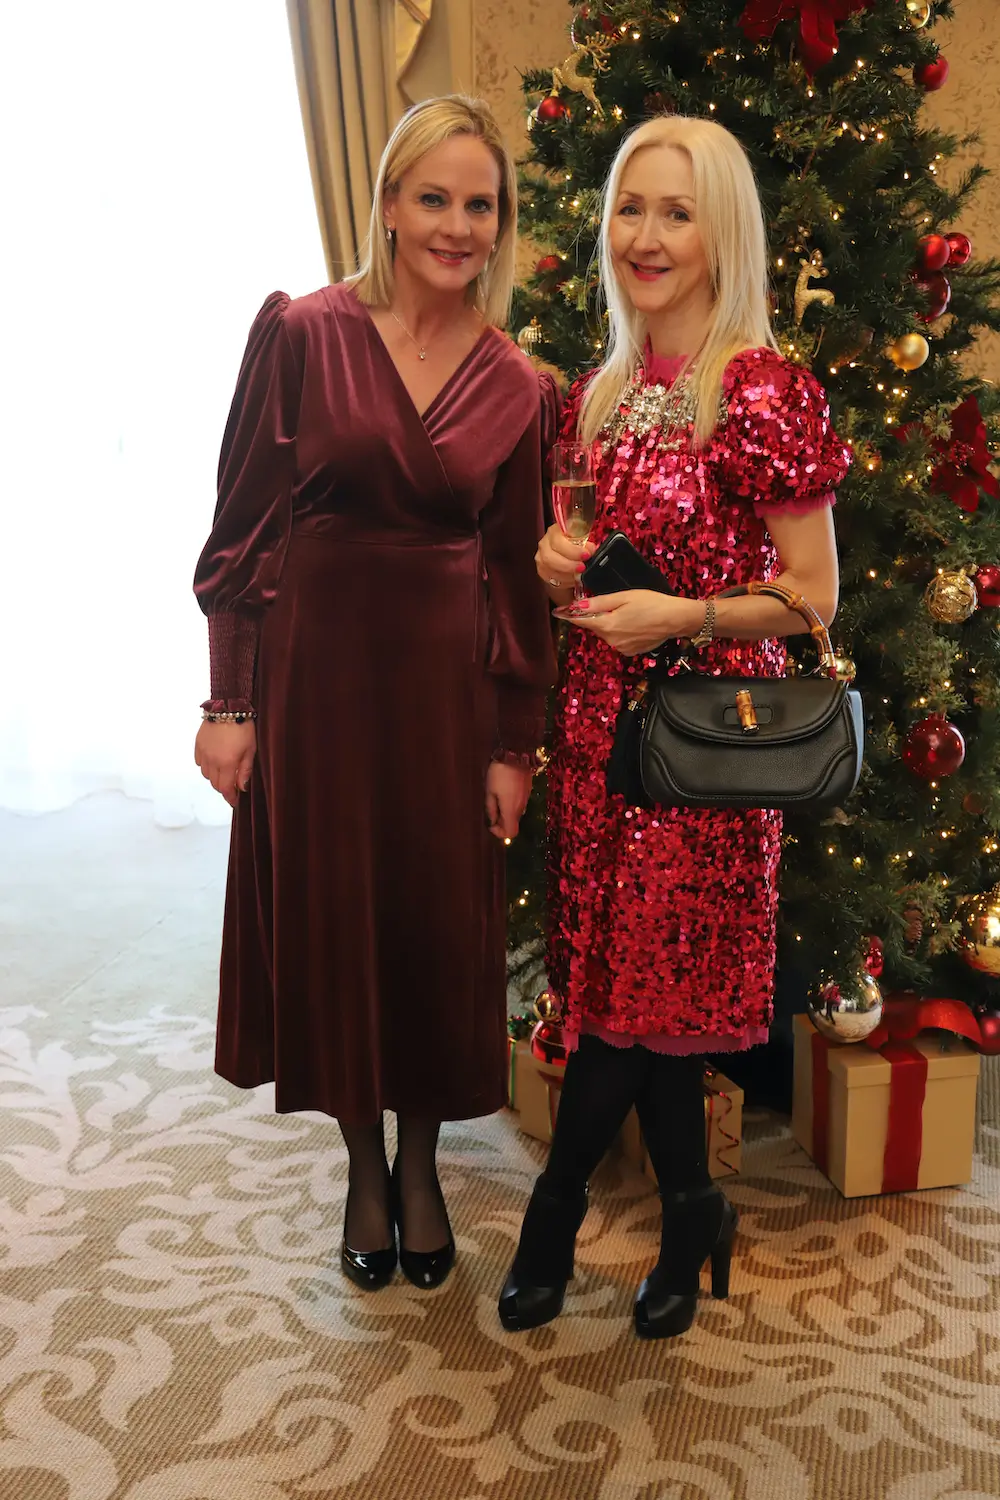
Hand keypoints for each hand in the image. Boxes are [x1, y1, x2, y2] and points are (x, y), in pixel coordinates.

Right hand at [195, 720, 256, 807]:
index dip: (230, 798)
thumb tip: (242, 788)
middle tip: (233, 786)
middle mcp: (212, 760)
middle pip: (215, 783)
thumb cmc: (244, 727)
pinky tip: (214, 761)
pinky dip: (206, 766)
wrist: (228, 706)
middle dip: (224, 788)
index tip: (234, 802)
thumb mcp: (251, 750)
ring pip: (206, 774)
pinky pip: (199, 762)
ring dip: (215, 777)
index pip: (226, 788)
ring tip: (224, 771)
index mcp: (227, 763)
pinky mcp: (198, 744)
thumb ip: (245, 770)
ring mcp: (203, 752)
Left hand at [485, 761, 532, 839]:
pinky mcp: (527, 792)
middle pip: (513, 824)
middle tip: (491, 811)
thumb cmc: (499, 773)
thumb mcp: (490, 791)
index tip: (490, 824)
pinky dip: (511, 805)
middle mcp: (521, 808)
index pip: (511, 833)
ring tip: (495, 800)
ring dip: (506, 813)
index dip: (500, 833)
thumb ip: (491, 809)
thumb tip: (492, 821)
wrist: (516, 755)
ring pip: (516, 815)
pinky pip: (519, 805)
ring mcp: (525, 800)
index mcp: (511, 810)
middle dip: (501, 822)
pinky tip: (503, 793)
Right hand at [535, 522, 592, 591]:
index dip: (572, 550)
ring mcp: (541, 558)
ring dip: (567, 575)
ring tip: (580, 574)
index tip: (586, 555)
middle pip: (549, 558)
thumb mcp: (584, 537)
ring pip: (549, 570)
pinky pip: (551, 579)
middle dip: (568, 565)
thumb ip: (586, 542)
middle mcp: (545, 544)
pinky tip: (573, 579)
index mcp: (555, 531)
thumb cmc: (577, 543)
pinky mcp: (542, 571)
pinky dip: (564, 581)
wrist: (570, 552)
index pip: (557, 541)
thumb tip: (590, 549)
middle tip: (582, 567)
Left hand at [554, 589, 701, 656]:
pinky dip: (621, 632)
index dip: (570, 615)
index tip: (558, 612)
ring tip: (629, 613)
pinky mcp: (630, 652)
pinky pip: (618, 640)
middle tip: (615, 604)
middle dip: (598, 617)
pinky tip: (635, 624)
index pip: (581, 621)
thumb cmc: (651, 602)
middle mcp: (611, 640)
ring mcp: (621, 648)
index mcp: (607, 625)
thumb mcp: (624, 597)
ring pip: (607, 634)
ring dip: (611, 624)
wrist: (675, 619)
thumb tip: (577, 607)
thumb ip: (599, 603)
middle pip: (595, 627)